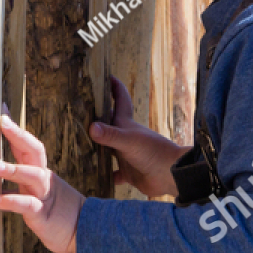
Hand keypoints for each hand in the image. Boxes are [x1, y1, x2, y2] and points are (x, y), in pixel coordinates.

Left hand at [0, 106, 83, 252]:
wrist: (85, 232)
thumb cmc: (56, 211)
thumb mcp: (38, 189)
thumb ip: (23, 176)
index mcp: (41, 170)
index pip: (28, 144)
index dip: (15, 128)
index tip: (1, 109)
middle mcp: (43, 178)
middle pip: (34, 150)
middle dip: (18, 134)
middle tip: (2, 121)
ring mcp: (45, 195)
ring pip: (32, 175)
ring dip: (13, 169)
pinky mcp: (44, 215)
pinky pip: (27, 205)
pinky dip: (10, 201)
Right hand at [88, 76, 185, 198]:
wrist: (172, 175)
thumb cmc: (154, 152)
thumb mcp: (130, 141)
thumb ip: (111, 135)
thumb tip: (92, 127)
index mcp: (127, 124)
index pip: (120, 100)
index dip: (114, 87)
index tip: (105, 76)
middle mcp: (126, 137)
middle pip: (109, 124)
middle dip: (97, 117)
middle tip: (79, 111)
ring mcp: (127, 155)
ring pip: (108, 149)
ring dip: (97, 147)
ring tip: (79, 145)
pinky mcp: (129, 173)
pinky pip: (114, 174)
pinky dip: (105, 175)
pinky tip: (94, 176)